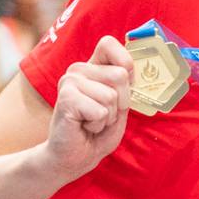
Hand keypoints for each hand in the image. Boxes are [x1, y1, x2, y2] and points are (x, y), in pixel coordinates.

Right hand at [42, 37, 133, 179]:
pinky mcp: (66, 98)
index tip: (123, 86)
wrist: (76, 155)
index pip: (109, 43)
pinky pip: (101, 111)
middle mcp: (78, 69)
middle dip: (121, 102)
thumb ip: (127, 83)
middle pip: (121, 75)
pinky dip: (98, 124)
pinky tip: (84, 126)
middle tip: (104, 113)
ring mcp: (69, 82)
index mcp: (93, 66)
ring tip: (93, 120)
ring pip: (112, 96)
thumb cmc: (99, 130)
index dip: (126, 64)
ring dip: (109, 116)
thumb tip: (132, 67)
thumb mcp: (121, 104)